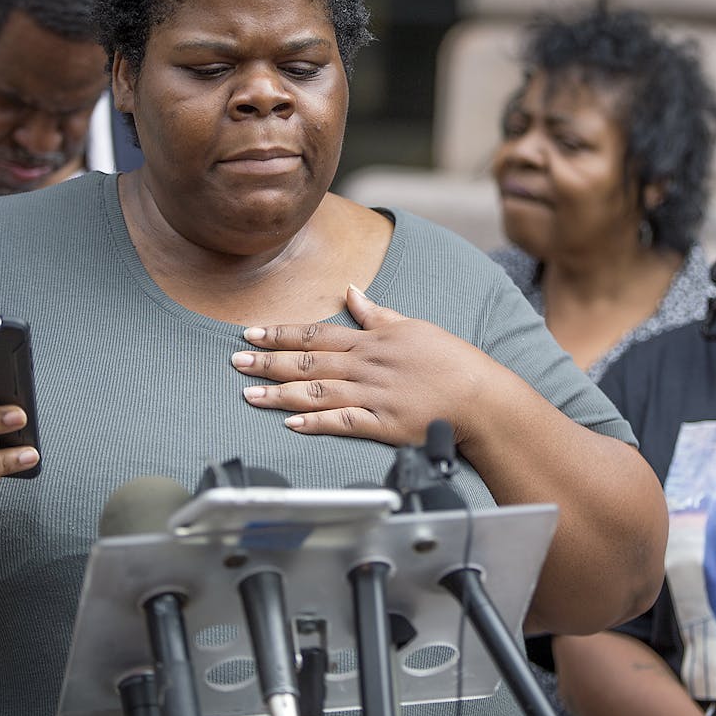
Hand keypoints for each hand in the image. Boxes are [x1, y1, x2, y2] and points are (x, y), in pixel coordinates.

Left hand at [233, 285, 496, 446]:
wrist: (480, 396)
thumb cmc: (450, 360)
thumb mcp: (413, 326)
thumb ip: (376, 313)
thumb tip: (351, 289)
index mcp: (372, 341)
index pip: (317, 334)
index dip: (281, 334)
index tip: (251, 333)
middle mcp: (367, 366)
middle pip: (309, 362)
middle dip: (268, 361)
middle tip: (235, 361)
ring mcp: (374, 396)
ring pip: (318, 392)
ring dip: (280, 393)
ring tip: (248, 393)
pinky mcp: (384, 425)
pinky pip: (343, 422)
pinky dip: (316, 422)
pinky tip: (291, 422)